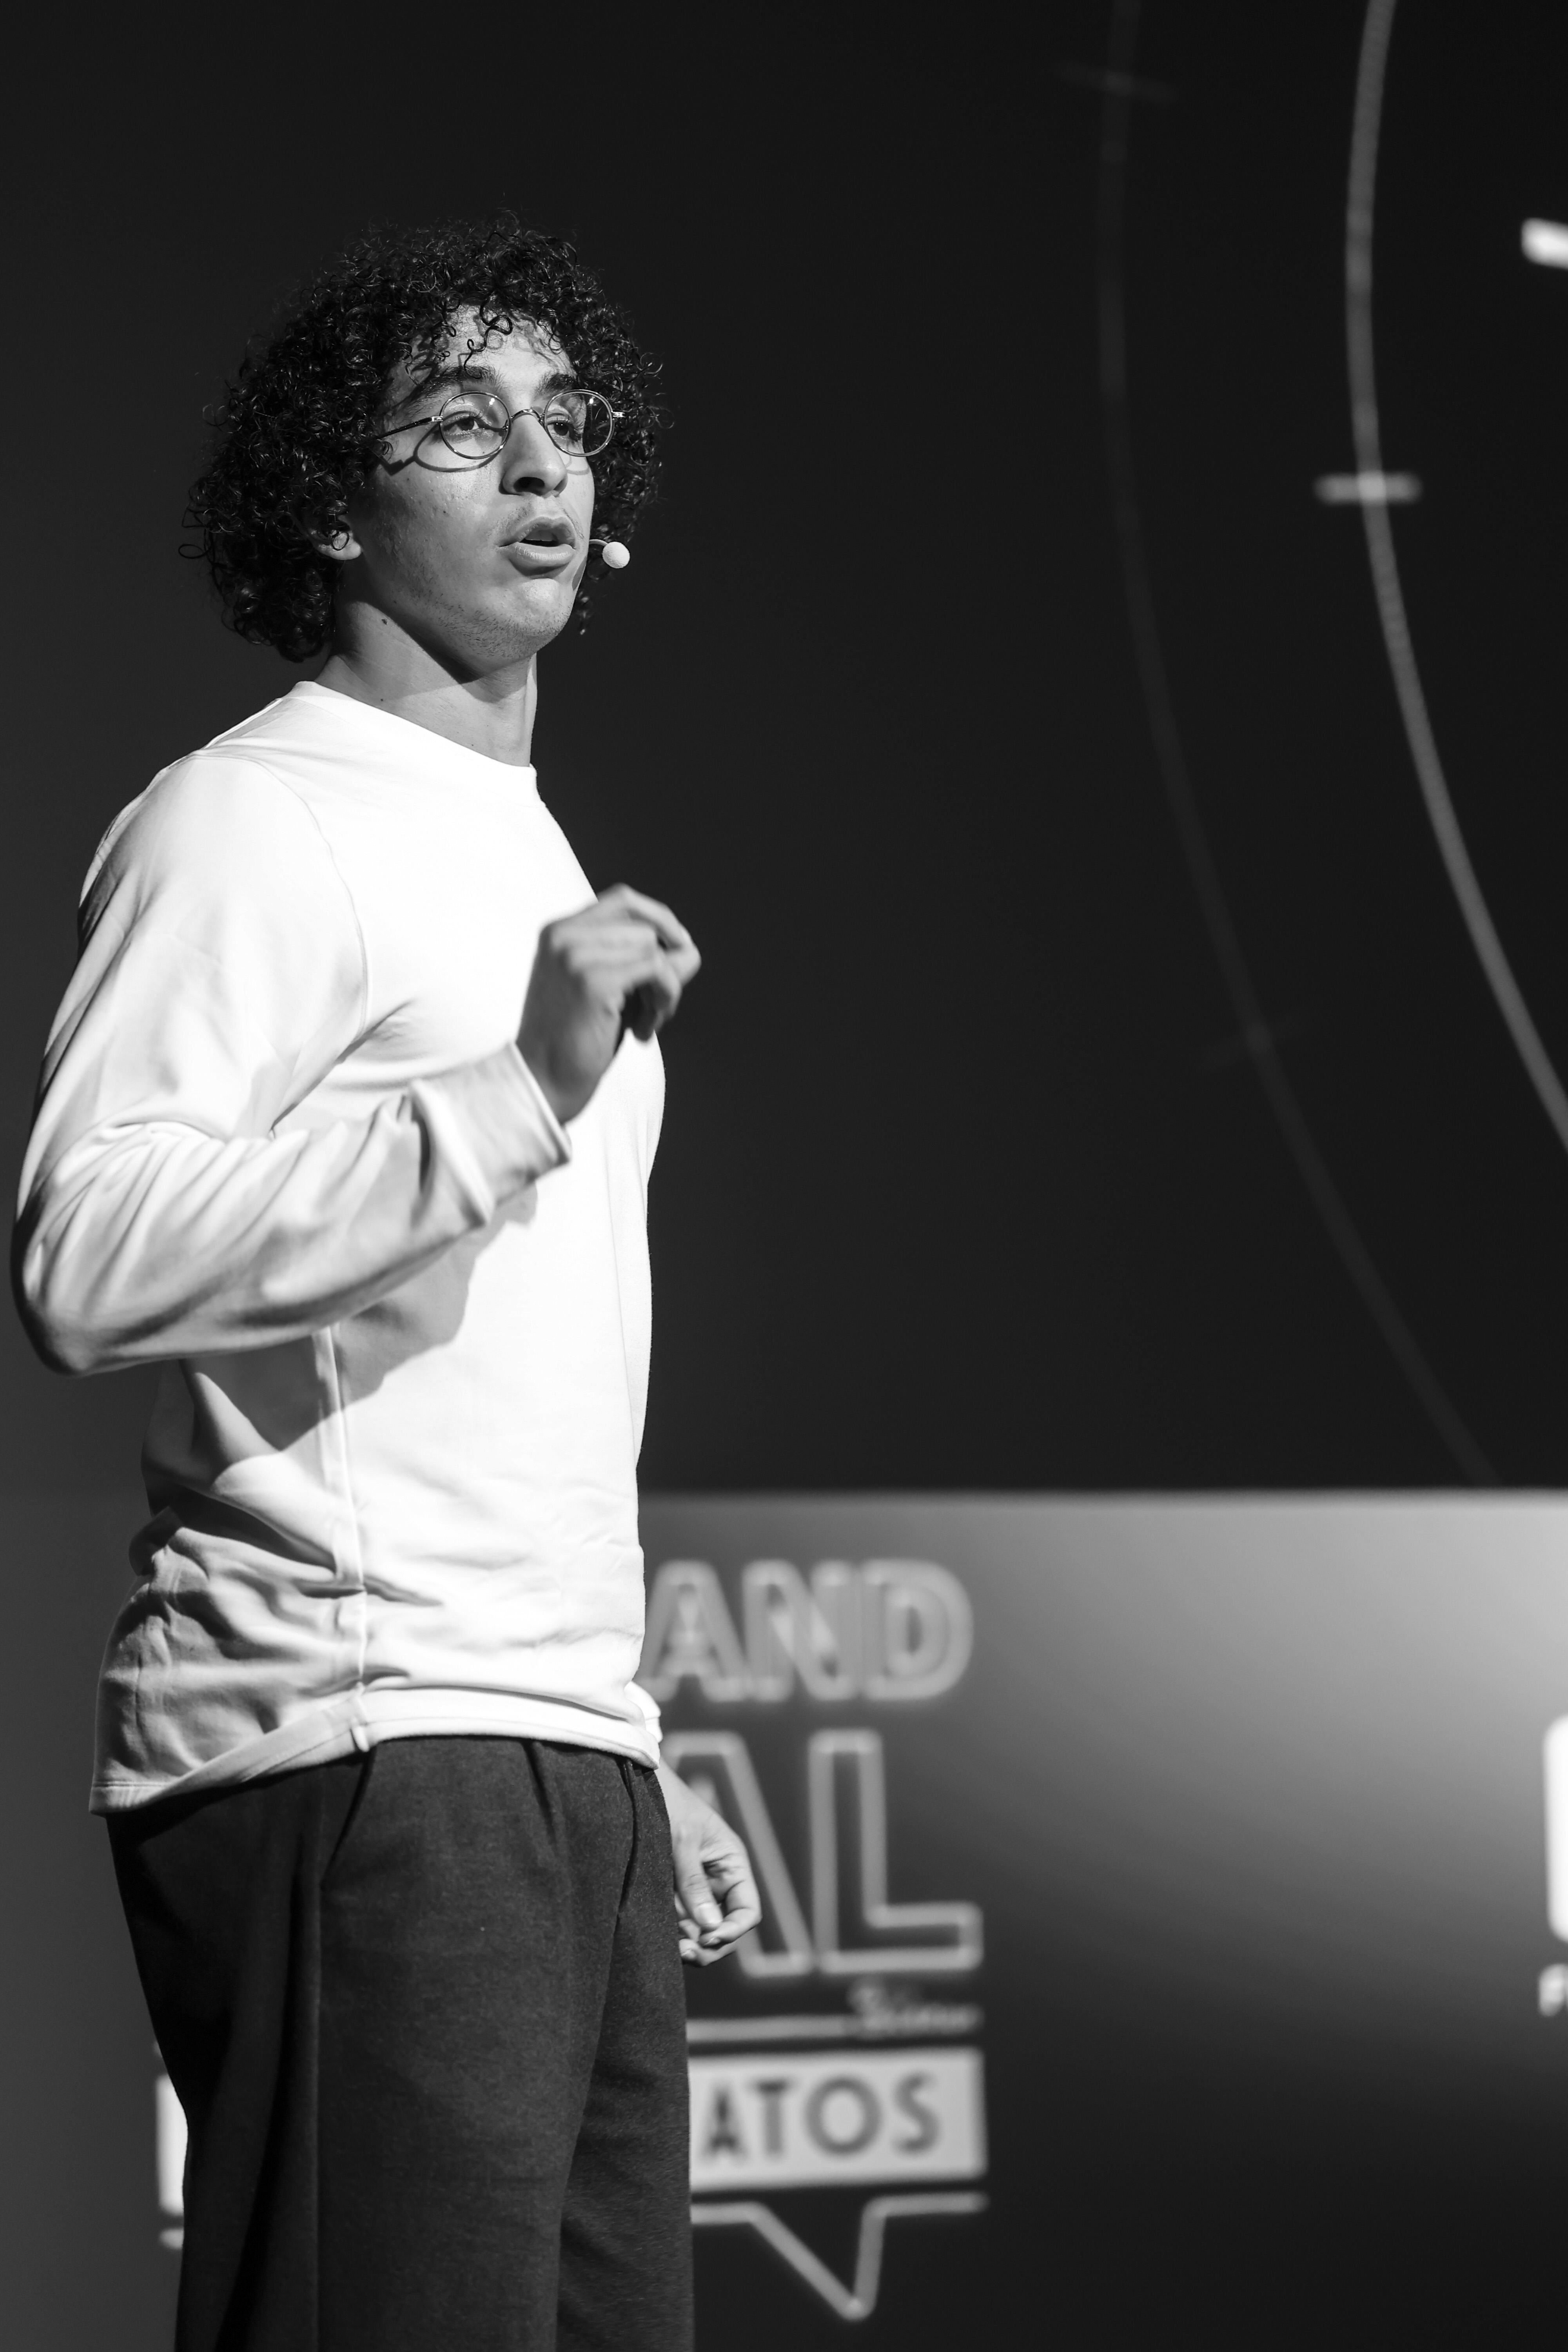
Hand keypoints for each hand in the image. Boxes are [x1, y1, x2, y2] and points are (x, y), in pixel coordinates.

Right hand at [519, 885, 699, 1124]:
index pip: (623, 899)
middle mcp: (563, 935)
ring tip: (645, 1023)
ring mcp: (576, 955)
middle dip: (665, 966)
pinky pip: (657, 970)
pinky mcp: (593, 981)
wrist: (541, 1083)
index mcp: (559, 932)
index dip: (660, 919)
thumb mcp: (612, 993)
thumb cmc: (575, 1042)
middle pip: (645, 926)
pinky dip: (665, 999)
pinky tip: (644, 1030)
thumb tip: (691, 950)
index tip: (678, 950)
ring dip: (664, 989)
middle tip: (655, 1008)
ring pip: (654, 948)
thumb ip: (643, 966)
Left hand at [656, 1760, 760, 1966]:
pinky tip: (664, 1942)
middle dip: (711, 1945)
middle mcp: (718, 1882)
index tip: (709, 1939)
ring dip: (692, 1946)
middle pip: (727, 1929)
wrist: (639, 1786)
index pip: (747, 1911)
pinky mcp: (673, 1896)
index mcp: (732, 1865)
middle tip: (686, 1952)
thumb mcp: (682, 1841)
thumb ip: (694, 1883)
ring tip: (674, 1950)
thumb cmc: (668, 1804)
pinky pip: (681, 1925)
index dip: (734, 1930)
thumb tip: (709, 1928)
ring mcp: (695, 1891)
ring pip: (703, 1932)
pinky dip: (676, 1938)